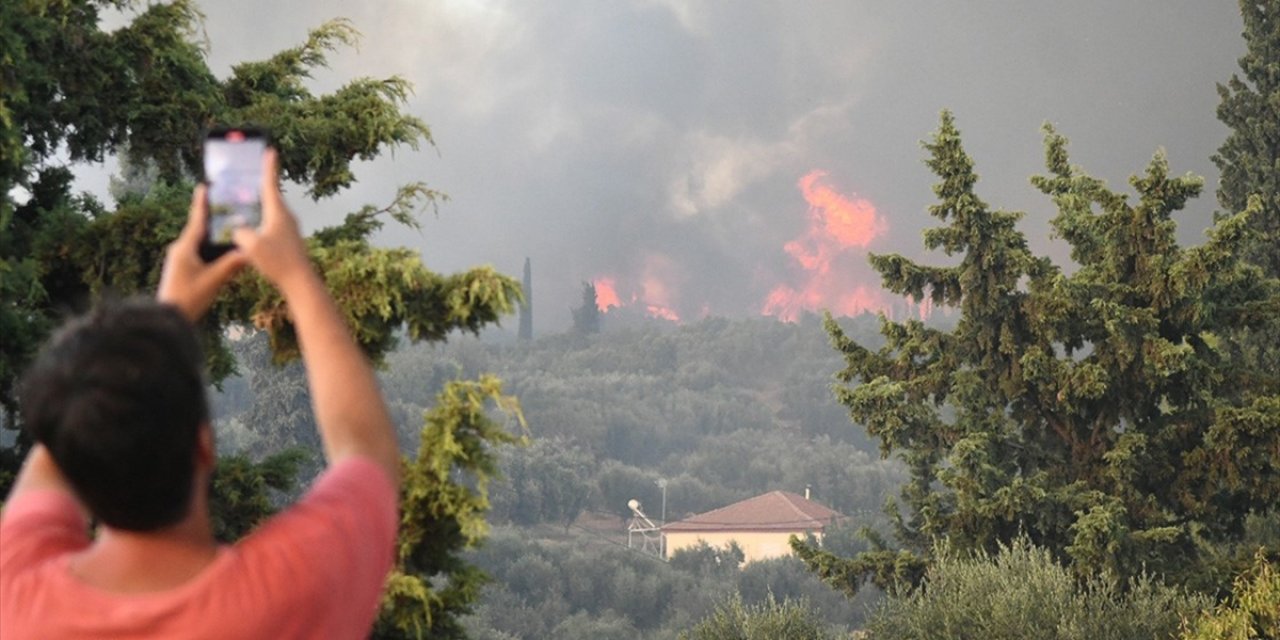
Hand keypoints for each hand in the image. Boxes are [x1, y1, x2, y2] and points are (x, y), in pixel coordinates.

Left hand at [157, 184, 247, 320]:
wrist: (169, 319)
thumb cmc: (188, 298)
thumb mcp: (214, 280)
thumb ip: (232, 264)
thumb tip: (250, 251)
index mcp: (185, 247)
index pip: (197, 220)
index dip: (201, 203)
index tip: (203, 187)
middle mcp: (180, 250)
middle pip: (199, 230)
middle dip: (212, 218)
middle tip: (224, 205)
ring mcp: (180, 261)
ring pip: (200, 243)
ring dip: (213, 236)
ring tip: (228, 228)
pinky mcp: (182, 271)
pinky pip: (199, 254)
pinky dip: (211, 250)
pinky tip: (223, 253)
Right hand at [232, 149, 314, 291]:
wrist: (301, 282)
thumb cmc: (279, 262)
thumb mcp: (251, 245)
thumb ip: (239, 232)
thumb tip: (237, 230)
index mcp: (278, 212)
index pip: (270, 184)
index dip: (268, 167)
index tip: (270, 150)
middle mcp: (286, 217)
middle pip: (271, 195)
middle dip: (260, 184)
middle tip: (251, 172)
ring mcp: (289, 229)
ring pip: (271, 211)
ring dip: (260, 204)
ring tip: (247, 200)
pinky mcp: (289, 240)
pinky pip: (272, 224)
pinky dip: (262, 220)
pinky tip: (253, 228)